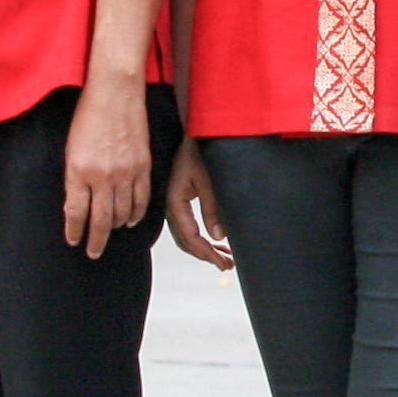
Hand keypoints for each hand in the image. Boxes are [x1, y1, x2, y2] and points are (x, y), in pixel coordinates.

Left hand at [62, 78, 153, 260]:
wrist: (115, 92)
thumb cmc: (88, 115)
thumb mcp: (71, 149)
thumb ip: (74, 178)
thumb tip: (76, 204)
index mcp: (79, 171)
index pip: (76, 213)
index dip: (75, 231)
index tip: (73, 241)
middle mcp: (102, 176)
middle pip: (100, 220)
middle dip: (96, 240)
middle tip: (93, 252)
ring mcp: (126, 173)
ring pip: (122, 213)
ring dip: (115, 226)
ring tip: (110, 232)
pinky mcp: (143, 166)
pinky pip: (142, 199)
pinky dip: (136, 214)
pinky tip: (130, 220)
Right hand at [162, 136, 232, 271]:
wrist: (190, 131)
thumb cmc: (199, 151)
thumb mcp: (208, 180)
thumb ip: (213, 208)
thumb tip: (219, 237)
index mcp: (174, 202)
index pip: (190, 237)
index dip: (207, 253)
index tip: (223, 263)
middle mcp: (170, 206)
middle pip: (186, 241)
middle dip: (206, 255)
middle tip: (228, 265)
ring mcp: (173, 204)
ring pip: (186, 235)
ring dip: (205, 247)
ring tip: (226, 257)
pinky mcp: (179, 200)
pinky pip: (188, 225)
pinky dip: (201, 236)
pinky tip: (216, 241)